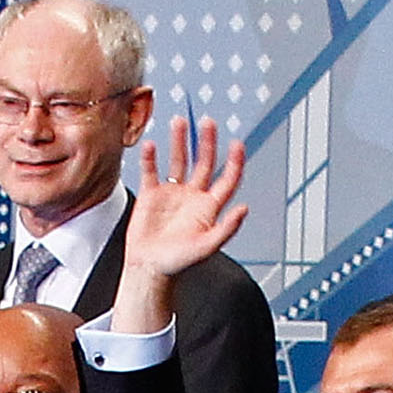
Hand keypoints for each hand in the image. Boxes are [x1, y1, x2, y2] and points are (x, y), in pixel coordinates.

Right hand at [114, 116, 248, 334]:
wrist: (148, 269)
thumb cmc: (178, 263)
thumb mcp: (206, 248)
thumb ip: (226, 228)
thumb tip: (244, 209)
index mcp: (209, 207)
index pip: (227, 178)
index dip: (234, 161)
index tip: (237, 143)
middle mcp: (192, 196)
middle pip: (204, 162)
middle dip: (207, 142)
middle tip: (208, 122)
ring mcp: (172, 193)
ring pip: (178, 160)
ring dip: (179, 142)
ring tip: (178, 123)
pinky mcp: (151, 194)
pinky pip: (151, 171)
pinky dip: (150, 158)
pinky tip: (150, 145)